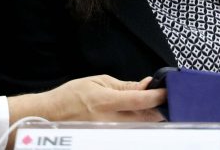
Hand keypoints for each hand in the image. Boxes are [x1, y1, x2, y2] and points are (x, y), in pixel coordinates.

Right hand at [9, 75, 165, 123]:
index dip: (158, 96)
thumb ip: (123, 86)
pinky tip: (139, 117)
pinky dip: (139, 124)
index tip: (169, 91)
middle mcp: (111, 120)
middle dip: (159, 108)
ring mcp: (110, 133)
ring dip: (150, 117)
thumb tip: (144, 85)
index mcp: (106, 101)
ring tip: (153, 107)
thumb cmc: (71, 96)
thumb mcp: (96, 81)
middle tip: (166, 99)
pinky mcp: (109, 138)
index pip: (140, 101)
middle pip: (146, 118)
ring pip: (141, 127)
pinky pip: (131, 132)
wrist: (50, 115)